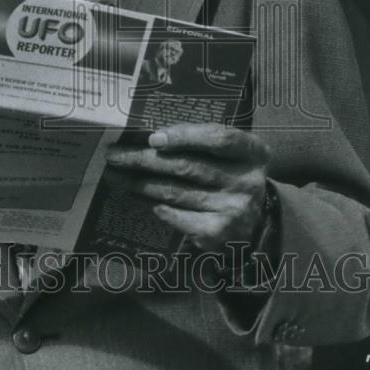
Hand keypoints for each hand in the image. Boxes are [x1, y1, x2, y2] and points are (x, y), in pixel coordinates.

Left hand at [105, 123, 269, 251]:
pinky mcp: (216, 232)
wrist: (255, 224)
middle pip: (187, 166)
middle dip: (144, 159)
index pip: (219, 139)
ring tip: (114, 174)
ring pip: (175, 191)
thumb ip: (202, 141)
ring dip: (139, 182)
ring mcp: (232, 210)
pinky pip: (174, 214)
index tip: (153, 138)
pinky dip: (151, 203)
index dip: (186, 136)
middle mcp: (246, 182)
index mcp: (253, 153)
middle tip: (115, 154)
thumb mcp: (230, 155)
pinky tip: (134, 194)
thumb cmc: (231, 176)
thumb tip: (151, 138)